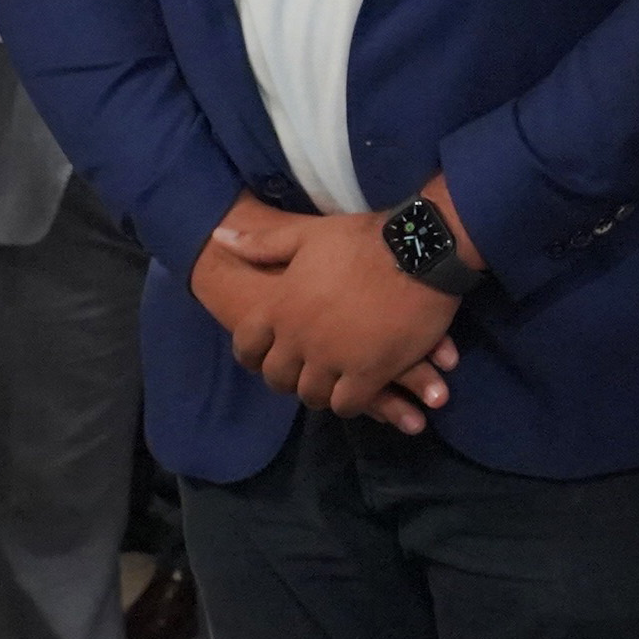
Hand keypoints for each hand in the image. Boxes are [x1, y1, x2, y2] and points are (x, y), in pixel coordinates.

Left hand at [205, 200, 461, 429]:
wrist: (420, 251)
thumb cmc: (364, 241)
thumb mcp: (308, 235)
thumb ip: (263, 243)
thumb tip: (218, 238)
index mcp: (280, 307)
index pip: (248, 347)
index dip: (256, 355)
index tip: (271, 354)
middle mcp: (298, 338)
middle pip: (278, 377)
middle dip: (289, 377)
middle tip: (307, 370)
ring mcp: (332, 359)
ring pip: (311, 394)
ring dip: (319, 391)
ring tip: (334, 383)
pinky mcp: (367, 373)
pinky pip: (347, 404)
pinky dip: (349, 402)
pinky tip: (360, 391)